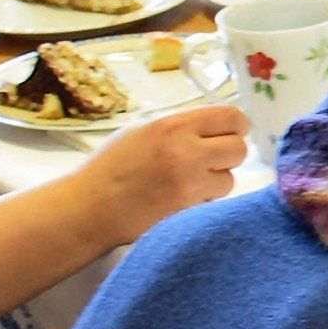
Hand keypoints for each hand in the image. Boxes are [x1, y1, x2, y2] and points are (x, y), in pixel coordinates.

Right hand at [67, 103, 246, 252]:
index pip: (230, 117)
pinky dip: (204, 201)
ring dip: (216, 181)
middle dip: (229, 154)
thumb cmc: (111, 167)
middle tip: (213, 160)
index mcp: (172, 126)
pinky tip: (181, 199)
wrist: (88, 208)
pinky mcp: (186, 211)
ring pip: (230, 179)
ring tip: (190, 182)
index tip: (233, 132)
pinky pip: (214, 202)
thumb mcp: (141, 130)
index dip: (236, 125)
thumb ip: (179, 125)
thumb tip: (214, 124)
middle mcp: (184, 152)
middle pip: (239, 149)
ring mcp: (187, 184)